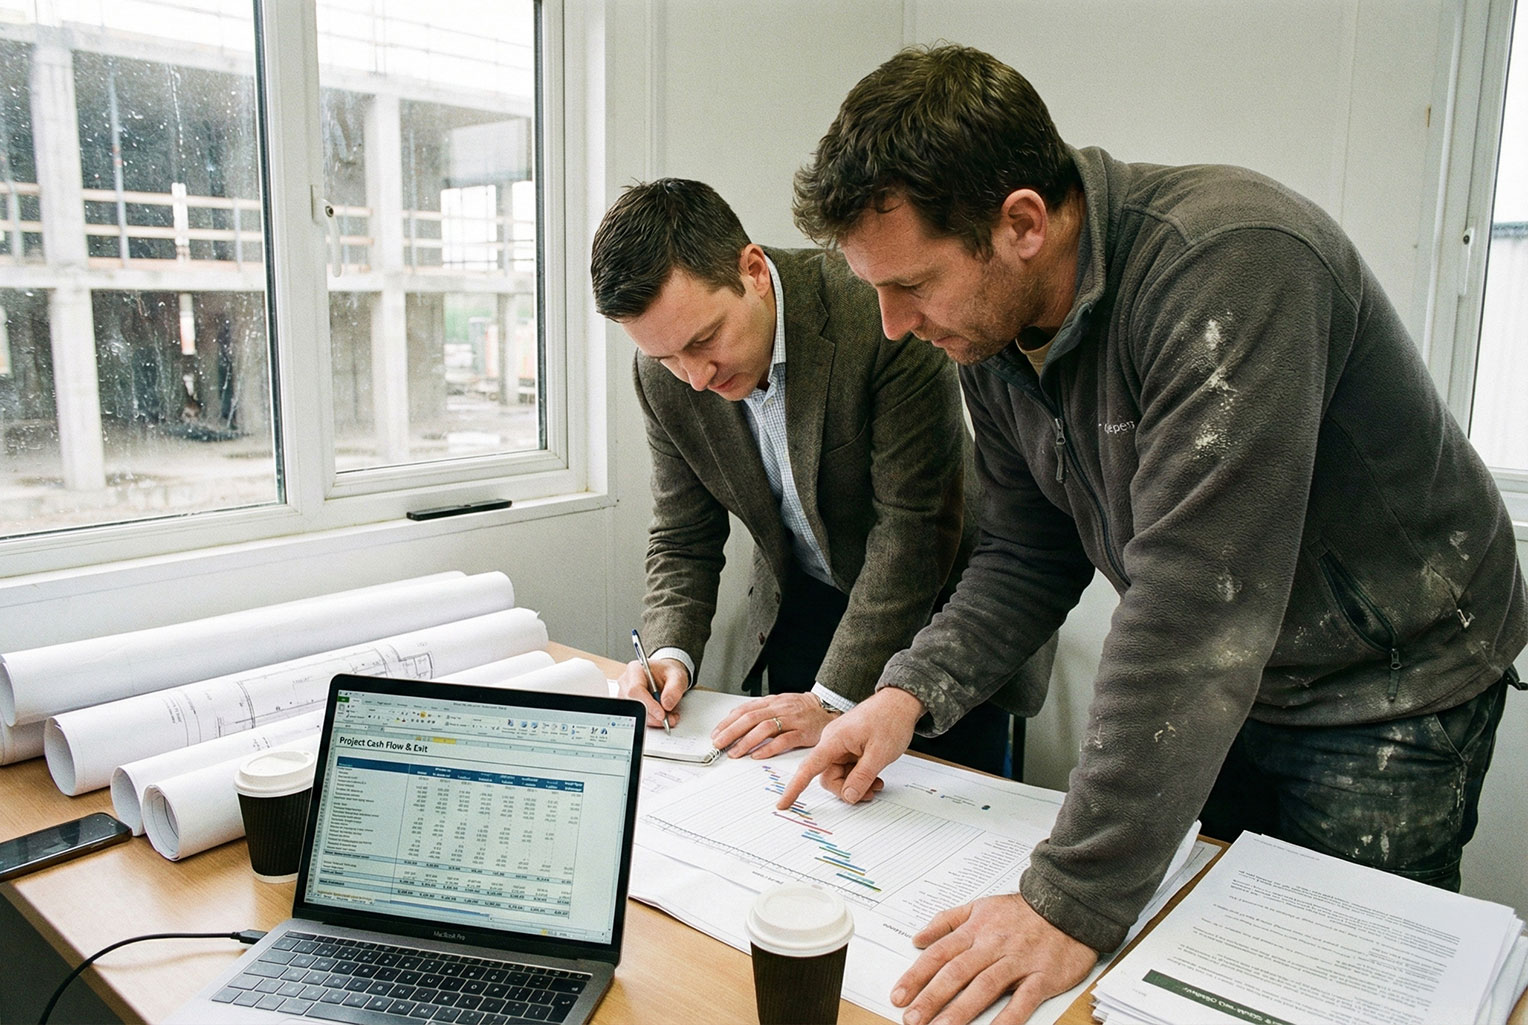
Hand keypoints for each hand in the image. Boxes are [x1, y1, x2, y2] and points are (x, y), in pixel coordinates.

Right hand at [615, 657, 688, 728]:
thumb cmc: (669, 672)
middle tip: (669, 717)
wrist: (667, 675)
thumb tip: (666, 705)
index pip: (635, 690)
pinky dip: (652, 720)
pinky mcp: (629, 704)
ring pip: (636, 713)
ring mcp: (625, 694)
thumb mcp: (677, 676)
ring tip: (669, 715)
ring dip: (654, 719)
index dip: (648, 704)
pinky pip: (638, 716)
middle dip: (653, 715)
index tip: (661, 714)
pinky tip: (661, 714)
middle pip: (634, 704)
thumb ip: (674, 689)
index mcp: (635, 670)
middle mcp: (627, 682)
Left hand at [711, 692, 838, 757]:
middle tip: (719, 744)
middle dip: (732, 732)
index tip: (716, 734)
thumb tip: (736, 723)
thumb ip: (760, 713)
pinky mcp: (804, 732)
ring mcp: (792, 719)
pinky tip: (758, 755)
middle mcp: (780, 708)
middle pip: (751, 718)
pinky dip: (769, 748)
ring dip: (747, 741)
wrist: (829, 710)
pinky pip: (784, 740)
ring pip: (765, 727)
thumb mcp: (779, 705)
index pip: (745, 710)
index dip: (728, 722)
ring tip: (735, 752)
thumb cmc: (802, 710)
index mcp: (772, 702)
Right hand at [775, 687, 922, 808]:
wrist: (900, 701)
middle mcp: (832, 741)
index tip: (784, 804)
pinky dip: (860, 774)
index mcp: (834, 740)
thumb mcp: (879, 753)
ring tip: (877, 782)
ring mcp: (840, 743)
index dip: (795, 788)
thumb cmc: (890, 719)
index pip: (808, 768)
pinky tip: (874, 775)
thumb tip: (848, 796)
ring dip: (857, 782)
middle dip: (848, 788)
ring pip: (840, 774)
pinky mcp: (849, 745)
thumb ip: (862, 777)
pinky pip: (848, 767)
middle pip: (829, 776)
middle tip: (871, 791)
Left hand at [890, 893, 1095, 1024]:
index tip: (898, 995)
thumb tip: (918, 938)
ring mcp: (1018, 961)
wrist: (1068, 904)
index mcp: (976, 930)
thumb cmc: (1022, 911)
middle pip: (956, 973)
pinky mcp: (1043, 976)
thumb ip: (947, 921)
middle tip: (912, 1018)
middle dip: (931, 998)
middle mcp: (993, 945)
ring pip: (984, 986)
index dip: (916, 976)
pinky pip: (1024, 999)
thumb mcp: (980, 906)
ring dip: (960, 1010)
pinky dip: (1008, 1017)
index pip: (939, 954)